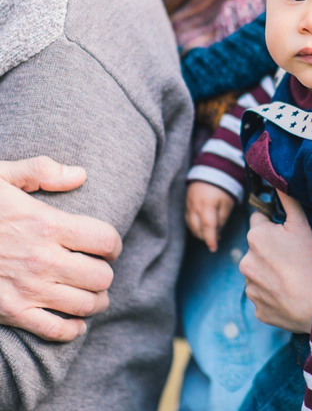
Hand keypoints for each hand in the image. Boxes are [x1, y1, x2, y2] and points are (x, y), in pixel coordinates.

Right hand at [0, 157, 121, 341]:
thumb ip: (40, 170)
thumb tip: (80, 174)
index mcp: (46, 224)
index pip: (106, 240)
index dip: (113, 245)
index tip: (108, 247)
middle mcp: (42, 259)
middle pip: (101, 276)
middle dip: (105, 273)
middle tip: (98, 270)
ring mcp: (27, 289)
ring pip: (86, 304)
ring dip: (96, 301)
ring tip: (93, 294)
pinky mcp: (10, 312)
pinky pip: (56, 330)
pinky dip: (72, 329)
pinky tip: (74, 321)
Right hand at [185, 181, 234, 251]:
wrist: (211, 169)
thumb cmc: (223, 187)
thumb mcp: (227, 203)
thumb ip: (222, 218)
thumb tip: (217, 232)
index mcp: (206, 207)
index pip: (207, 228)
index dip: (210, 240)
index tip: (213, 248)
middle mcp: (194, 207)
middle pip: (196, 229)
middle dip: (205, 237)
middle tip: (215, 240)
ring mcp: (188, 204)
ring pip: (191, 225)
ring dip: (199, 232)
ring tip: (210, 233)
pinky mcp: (186, 202)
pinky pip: (188, 218)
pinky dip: (194, 224)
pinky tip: (201, 225)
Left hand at [240, 192, 311, 332]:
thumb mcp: (304, 225)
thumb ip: (288, 200)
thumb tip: (277, 179)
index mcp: (256, 237)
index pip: (259, 221)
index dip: (275, 226)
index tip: (289, 235)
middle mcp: (246, 262)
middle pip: (258, 249)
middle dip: (272, 251)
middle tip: (296, 257)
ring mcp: (251, 288)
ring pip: (260, 274)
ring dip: (272, 273)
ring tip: (296, 277)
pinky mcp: (258, 310)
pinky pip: (265, 297)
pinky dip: (275, 295)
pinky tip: (293, 294)